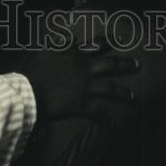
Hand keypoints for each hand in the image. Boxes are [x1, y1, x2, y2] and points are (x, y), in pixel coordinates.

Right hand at [21, 44, 138, 125]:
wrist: (27, 90)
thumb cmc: (30, 71)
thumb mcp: (43, 51)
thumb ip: (57, 45)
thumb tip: (67, 39)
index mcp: (74, 53)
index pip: (95, 44)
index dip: (108, 41)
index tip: (119, 38)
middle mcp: (83, 68)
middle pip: (110, 65)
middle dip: (125, 65)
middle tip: (137, 65)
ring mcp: (84, 86)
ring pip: (110, 89)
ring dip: (123, 94)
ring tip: (133, 98)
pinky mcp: (81, 104)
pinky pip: (97, 114)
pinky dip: (105, 121)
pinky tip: (113, 127)